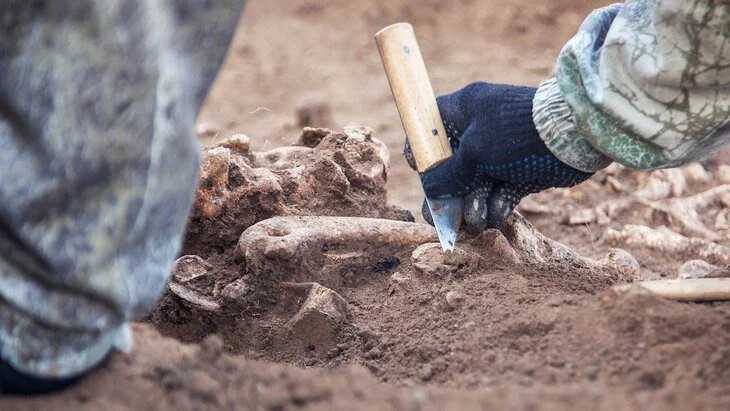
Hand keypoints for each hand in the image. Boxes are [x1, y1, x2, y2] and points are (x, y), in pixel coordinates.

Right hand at [405, 82, 592, 231]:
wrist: (573, 138)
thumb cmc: (517, 133)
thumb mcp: (474, 152)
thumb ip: (447, 173)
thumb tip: (429, 190)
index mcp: (463, 111)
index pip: (429, 129)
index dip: (422, 153)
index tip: (423, 174)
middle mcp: (478, 131)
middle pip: (449, 168)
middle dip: (447, 196)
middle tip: (442, 221)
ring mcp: (498, 154)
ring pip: (473, 187)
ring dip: (472, 207)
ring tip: (476, 222)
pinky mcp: (517, 173)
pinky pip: (497, 194)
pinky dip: (494, 207)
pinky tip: (496, 216)